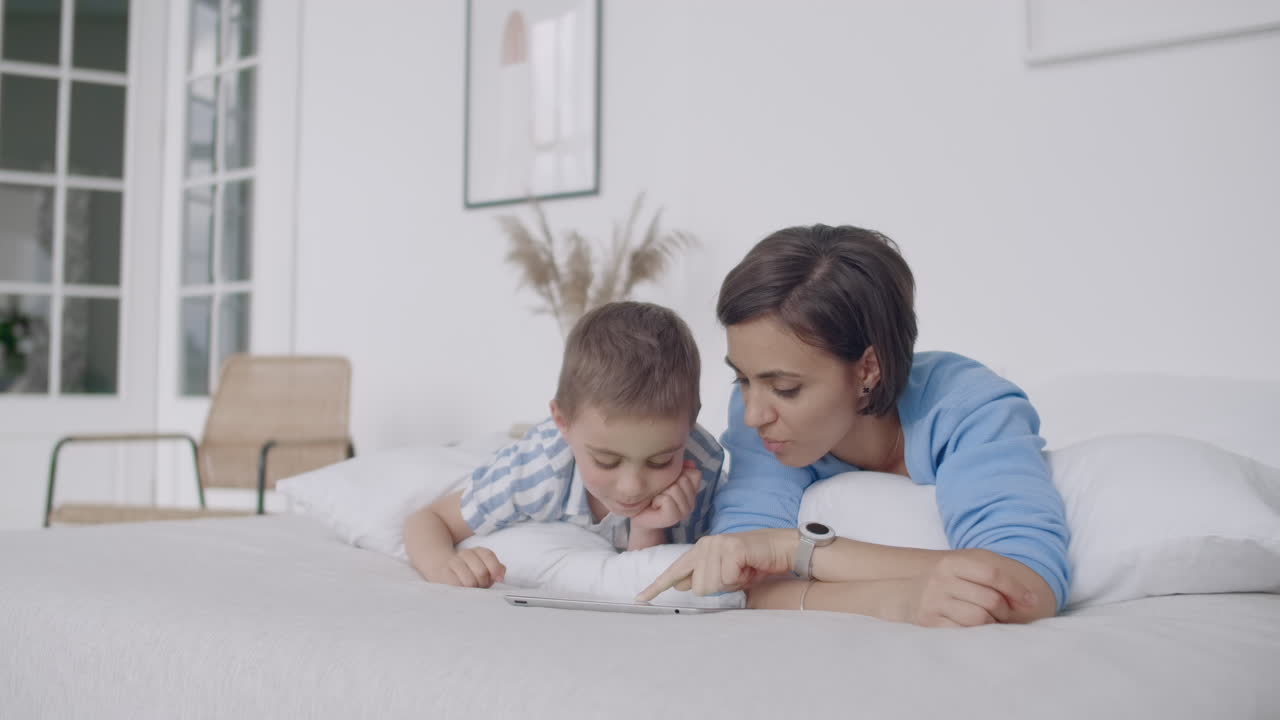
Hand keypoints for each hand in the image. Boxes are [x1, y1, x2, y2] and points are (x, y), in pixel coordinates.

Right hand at [424, 547, 505, 587]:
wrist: (442, 568)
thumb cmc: (469, 572)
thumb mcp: (485, 568)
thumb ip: (496, 569)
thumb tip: (500, 575)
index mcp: (478, 551)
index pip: (488, 556)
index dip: (495, 569)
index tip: (498, 579)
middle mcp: (465, 554)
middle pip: (481, 571)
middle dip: (483, 583)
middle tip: (480, 586)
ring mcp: (453, 562)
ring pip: (469, 581)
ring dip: (473, 589)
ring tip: (471, 589)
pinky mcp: (444, 573)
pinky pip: (457, 586)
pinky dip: (462, 591)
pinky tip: (462, 590)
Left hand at [630, 460, 701, 529]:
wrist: (640, 514)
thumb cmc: (652, 493)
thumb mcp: (667, 477)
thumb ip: (680, 468)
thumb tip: (691, 463)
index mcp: (692, 492)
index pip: (695, 474)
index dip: (679, 472)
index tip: (669, 481)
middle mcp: (692, 503)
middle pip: (684, 479)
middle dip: (668, 482)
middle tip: (661, 492)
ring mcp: (685, 512)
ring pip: (675, 489)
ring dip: (661, 491)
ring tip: (657, 498)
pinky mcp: (674, 518)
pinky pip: (667, 499)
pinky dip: (657, 500)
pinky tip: (655, 505)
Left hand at [635, 529, 792, 600]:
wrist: (781, 549)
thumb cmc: (754, 563)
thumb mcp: (725, 574)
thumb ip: (704, 578)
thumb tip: (681, 585)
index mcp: (700, 550)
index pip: (674, 572)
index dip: (657, 586)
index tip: (640, 598)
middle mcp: (705, 545)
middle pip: (697, 587)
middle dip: (718, 588)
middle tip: (736, 576)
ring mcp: (717, 545)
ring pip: (710, 585)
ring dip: (731, 584)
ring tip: (743, 571)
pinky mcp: (731, 549)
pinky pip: (727, 580)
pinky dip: (740, 580)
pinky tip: (749, 567)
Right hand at [898, 550, 1038, 626]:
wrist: (908, 592)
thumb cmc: (950, 580)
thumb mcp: (968, 566)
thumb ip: (998, 575)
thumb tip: (1030, 601)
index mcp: (953, 562)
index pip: (992, 574)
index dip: (1016, 588)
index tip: (1031, 601)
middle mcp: (940, 580)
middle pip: (989, 599)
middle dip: (1005, 610)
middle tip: (1006, 614)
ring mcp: (932, 602)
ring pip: (978, 618)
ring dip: (992, 623)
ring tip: (991, 621)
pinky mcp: (928, 622)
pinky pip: (963, 632)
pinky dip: (977, 633)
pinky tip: (977, 629)